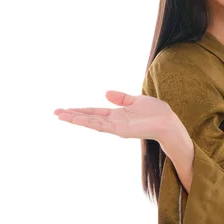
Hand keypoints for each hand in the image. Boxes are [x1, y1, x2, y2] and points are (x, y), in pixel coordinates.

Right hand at [54, 90, 178, 141]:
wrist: (168, 122)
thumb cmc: (156, 112)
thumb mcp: (135, 100)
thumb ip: (121, 98)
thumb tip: (105, 93)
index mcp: (116, 114)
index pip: (93, 112)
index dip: (79, 110)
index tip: (64, 109)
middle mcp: (113, 122)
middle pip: (88, 117)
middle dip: (72, 115)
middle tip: (55, 112)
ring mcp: (116, 127)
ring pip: (91, 122)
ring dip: (76, 119)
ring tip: (61, 115)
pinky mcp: (120, 130)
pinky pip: (101, 125)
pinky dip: (89, 122)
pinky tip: (78, 119)